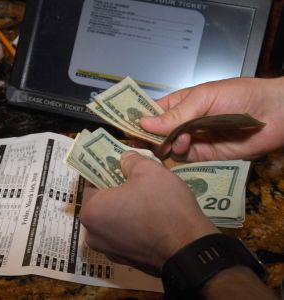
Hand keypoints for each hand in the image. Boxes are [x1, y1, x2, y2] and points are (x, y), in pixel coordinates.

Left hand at [80, 151, 218, 275]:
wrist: (190, 250)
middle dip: (118, 190)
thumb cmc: (164, 206)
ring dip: (127, 208)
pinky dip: (135, 226)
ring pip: (114, 219)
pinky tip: (152, 218)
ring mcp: (110, 250)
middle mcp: (93, 234)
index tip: (122, 165)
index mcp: (91, 211)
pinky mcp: (127, 261)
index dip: (108, 170)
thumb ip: (130, 160)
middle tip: (138, 180)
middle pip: (103, 202)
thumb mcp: (149, 170)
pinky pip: (126, 235)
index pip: (92, 182)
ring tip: (148, 198)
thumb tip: (124, 159)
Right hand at [140, 77, 283, 161]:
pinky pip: (182, 157)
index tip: (123, 126)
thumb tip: (143, 123)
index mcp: (180, 103)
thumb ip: (175, 114)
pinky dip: (178, 152)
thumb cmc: (239, 96)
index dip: (136, 118)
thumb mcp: (204, 98)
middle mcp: (182, 123)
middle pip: (155, 132)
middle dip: (145, 136)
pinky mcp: (203, 156)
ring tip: (171, 140)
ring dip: (163, 144)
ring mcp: (192, 140)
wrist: (275, 114)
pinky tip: (184, 144)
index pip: (152, 112)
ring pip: (165, 147)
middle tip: (136, 142)